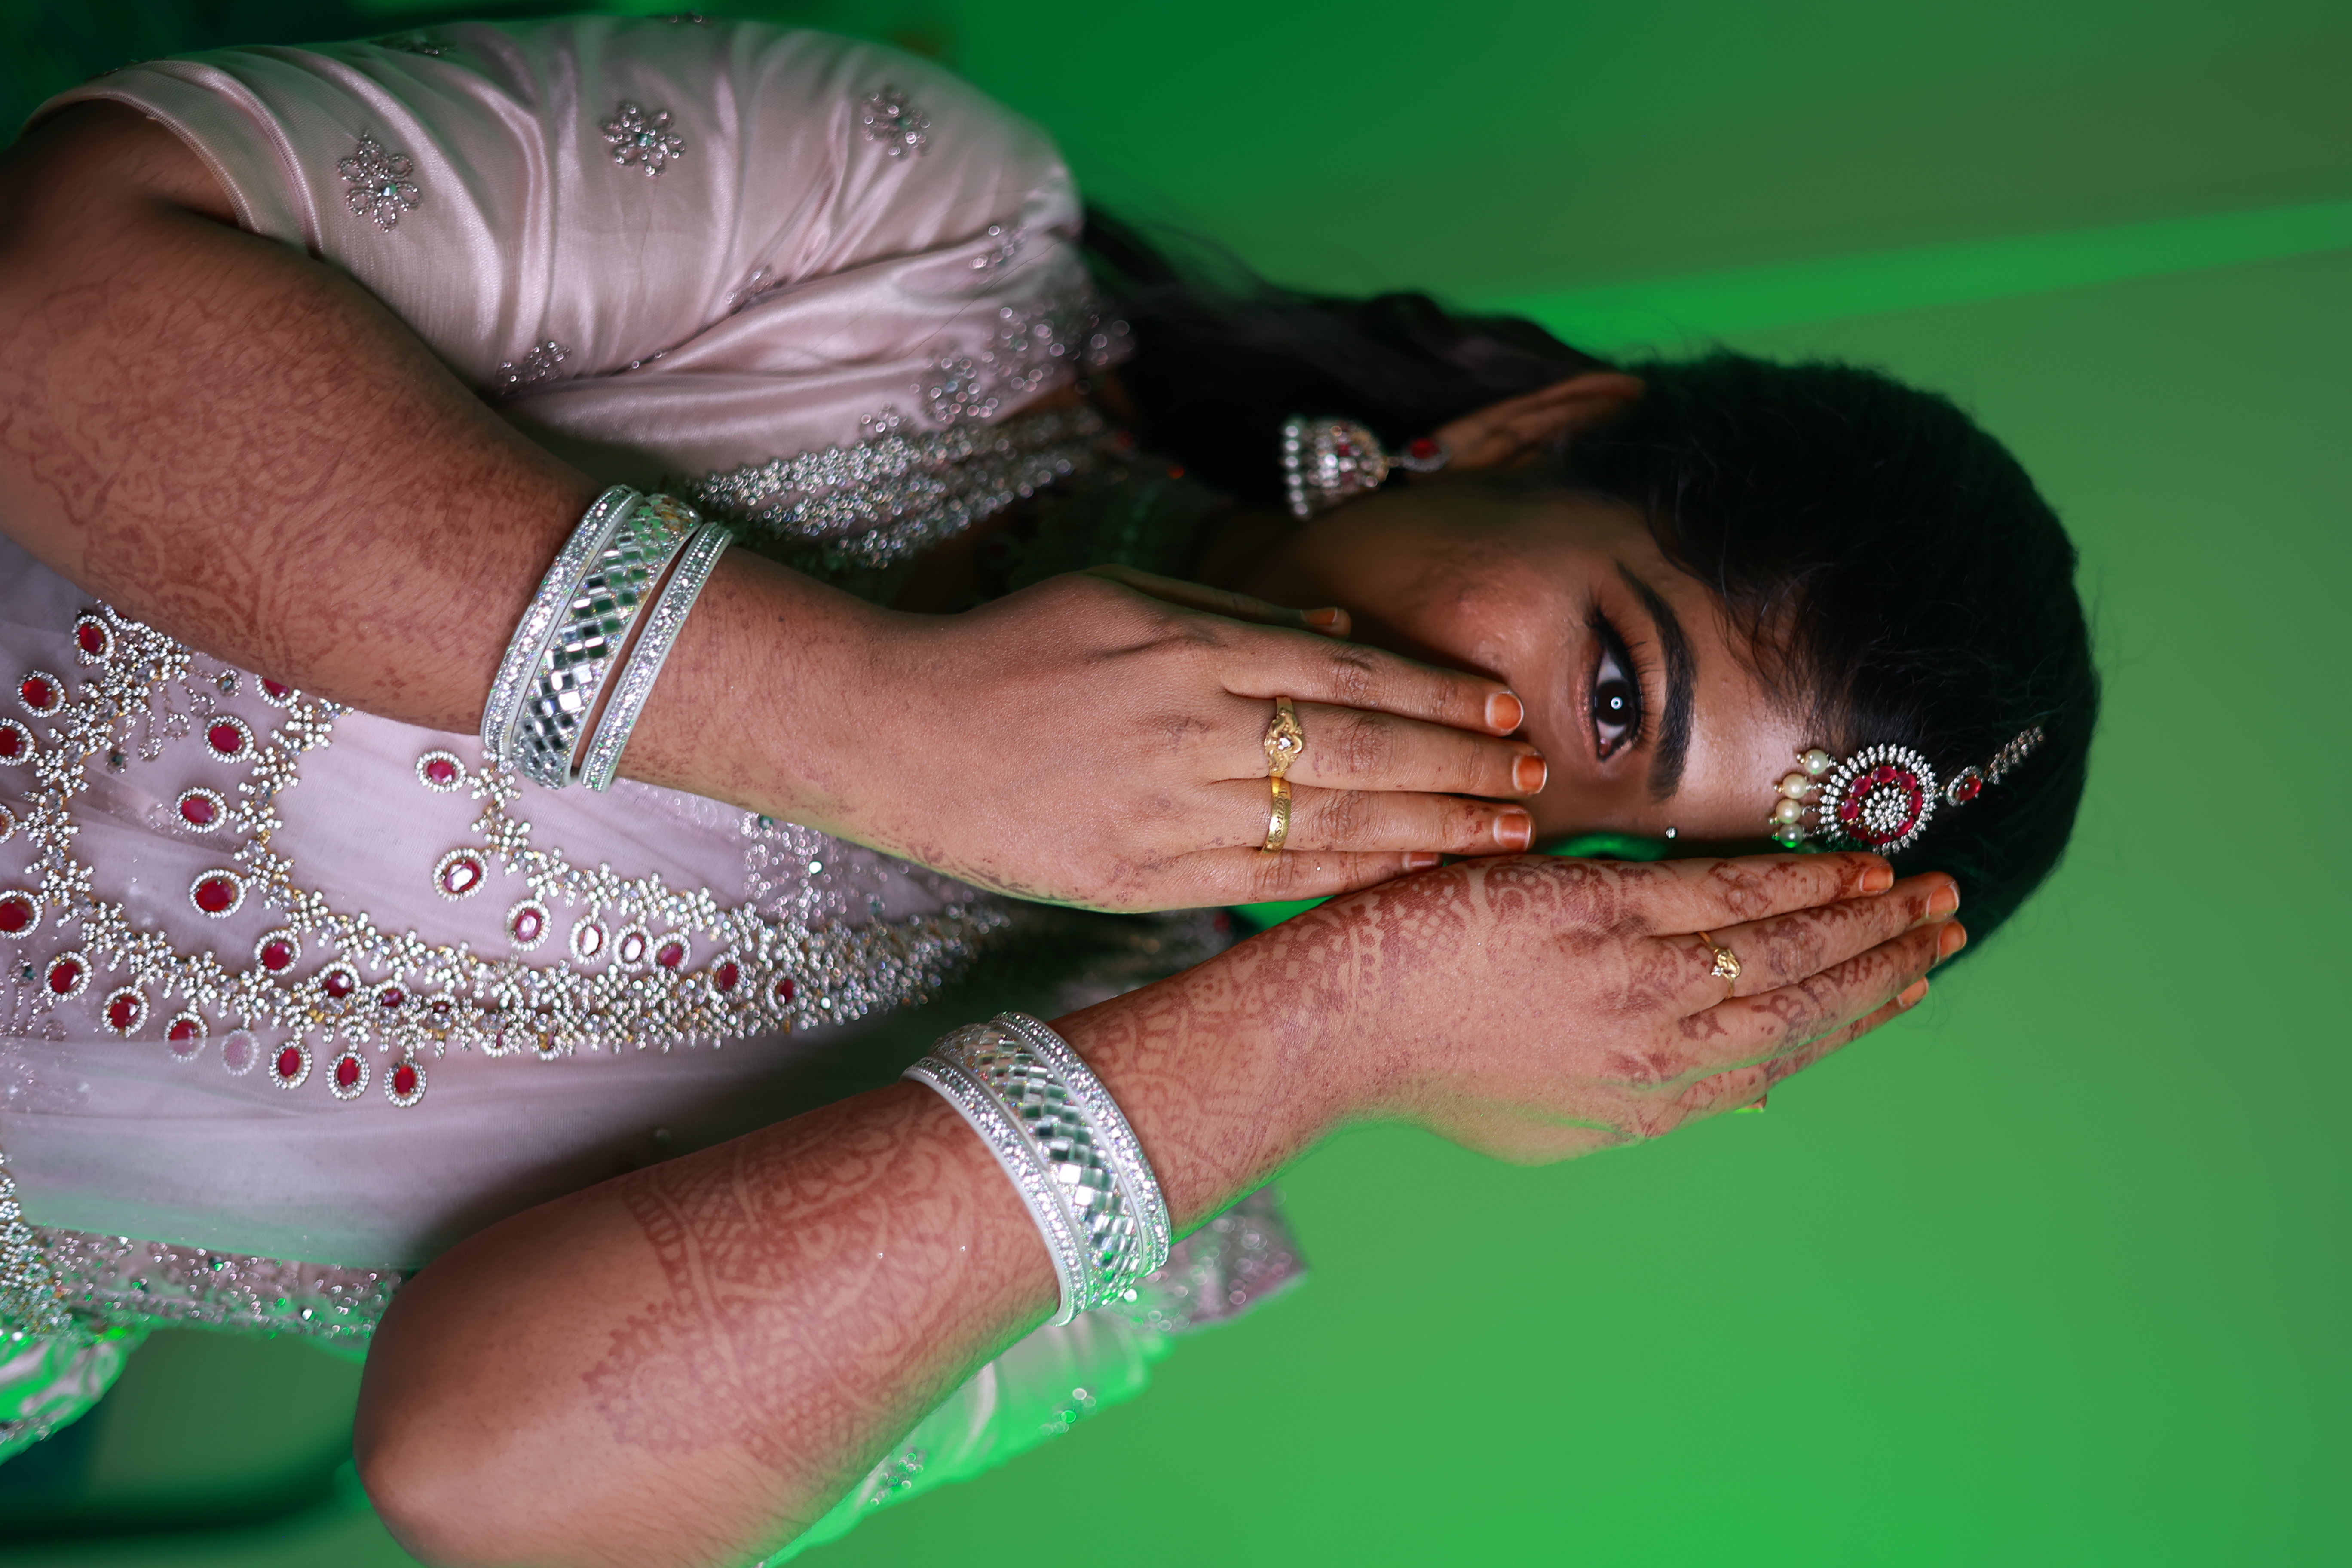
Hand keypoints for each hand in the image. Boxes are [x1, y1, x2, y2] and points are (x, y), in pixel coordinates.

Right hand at [857, 567, 1542, 909]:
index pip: (1353, 675)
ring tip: (1506, 837)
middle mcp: (1194, 729)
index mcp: (1194, 651)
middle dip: (1463, 767)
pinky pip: (1269, 878)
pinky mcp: (1143, 876)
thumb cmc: (1010, 652)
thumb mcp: (1121, 599)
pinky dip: (1349, 878)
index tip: (1507, 711)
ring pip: (1332, 821)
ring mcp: (1170, 810)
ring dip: (1431, 830)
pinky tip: (1409, 878)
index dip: (1442, 696)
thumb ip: (1235, 617)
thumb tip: (1340, 637)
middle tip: (1536, 781)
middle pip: (1364, 750)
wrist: (897, 732)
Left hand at [1301, 852, 1961, 1158]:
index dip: (1851, 1022)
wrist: (1343, 1027)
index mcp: (1643, 1108)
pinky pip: (1725, 897)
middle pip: (1803, 1006)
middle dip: (1884, 968)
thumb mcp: (1543, 1118)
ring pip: (1782, 948)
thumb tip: (1705, 1084)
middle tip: (1947, 930)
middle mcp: (1657, 1053)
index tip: (1902, 991)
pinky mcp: (1599, 915)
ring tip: (1928, 889)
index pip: (1776, 1059)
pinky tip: (1851, 869)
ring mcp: (1634, 982)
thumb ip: (1629, 1098)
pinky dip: (1798, 884)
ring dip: (1867, 920)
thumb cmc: (1426, 1061)